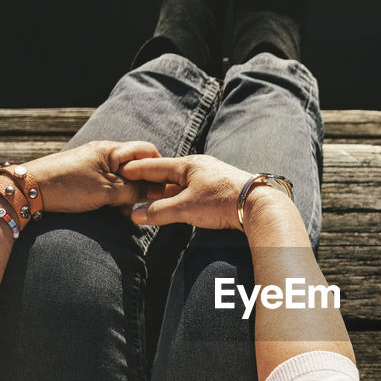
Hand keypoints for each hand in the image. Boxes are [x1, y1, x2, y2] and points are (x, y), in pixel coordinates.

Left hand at [21, 141, 163, 213]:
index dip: (158, 169)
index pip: (148, 151)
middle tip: (144, 204)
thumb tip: (160, 190)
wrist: (29, 190)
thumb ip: (135, 190)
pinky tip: (113, 210)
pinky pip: (110, 184)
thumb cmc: (68, 186)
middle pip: (137, 166)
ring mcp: (94, 164)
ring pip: (123, 177)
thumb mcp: (107, 191)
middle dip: (144, 185)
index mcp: (112, 150)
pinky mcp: (86, 176)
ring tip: (126, 212)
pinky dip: (115, 196)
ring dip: (129, 194)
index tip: (162, 189)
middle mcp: (104, 153)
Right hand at [121, 154, 260, 229]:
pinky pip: (195, 190)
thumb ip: (159, 211)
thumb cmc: (222, 202)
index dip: (138, 169)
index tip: (122, 168)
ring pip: (183, 183)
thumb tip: (134, 215)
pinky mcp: (222, 189)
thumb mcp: (185, 208)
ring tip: (154, 196)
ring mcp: (212, 177)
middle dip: (152, 179)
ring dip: (168, 190)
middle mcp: (201, 166)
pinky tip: (182, 203)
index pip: (156, 166)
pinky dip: (183, 196)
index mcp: (189, 165)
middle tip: (134, 182)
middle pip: (169, 174)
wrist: (258, 205)